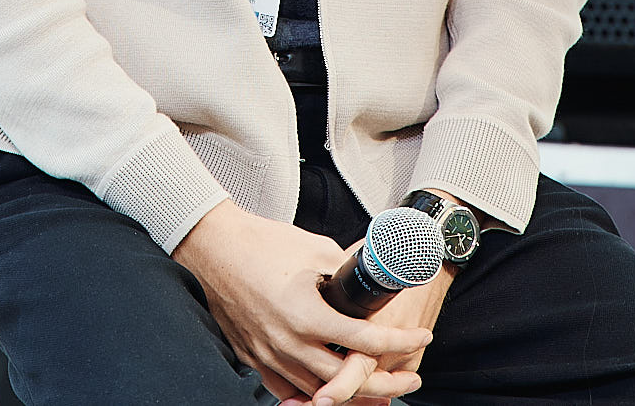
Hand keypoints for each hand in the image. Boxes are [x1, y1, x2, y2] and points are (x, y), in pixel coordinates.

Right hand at [171, 202, 432, 404]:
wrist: (214, 249)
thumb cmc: (263, 243)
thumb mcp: (316, 249)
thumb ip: (347, 270)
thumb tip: (374, 274)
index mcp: (307, 315)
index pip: (365, 339)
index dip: (400, 340)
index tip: (421, 334)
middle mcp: (289, 343)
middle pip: (348, 380)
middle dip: (387, 382)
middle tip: (410, 377)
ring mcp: (270, 356)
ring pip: (320, 392)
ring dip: (353, 394)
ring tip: (380, 388)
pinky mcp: (255, 359)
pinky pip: (289, 391)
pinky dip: (315, 395)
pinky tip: (332, 391)